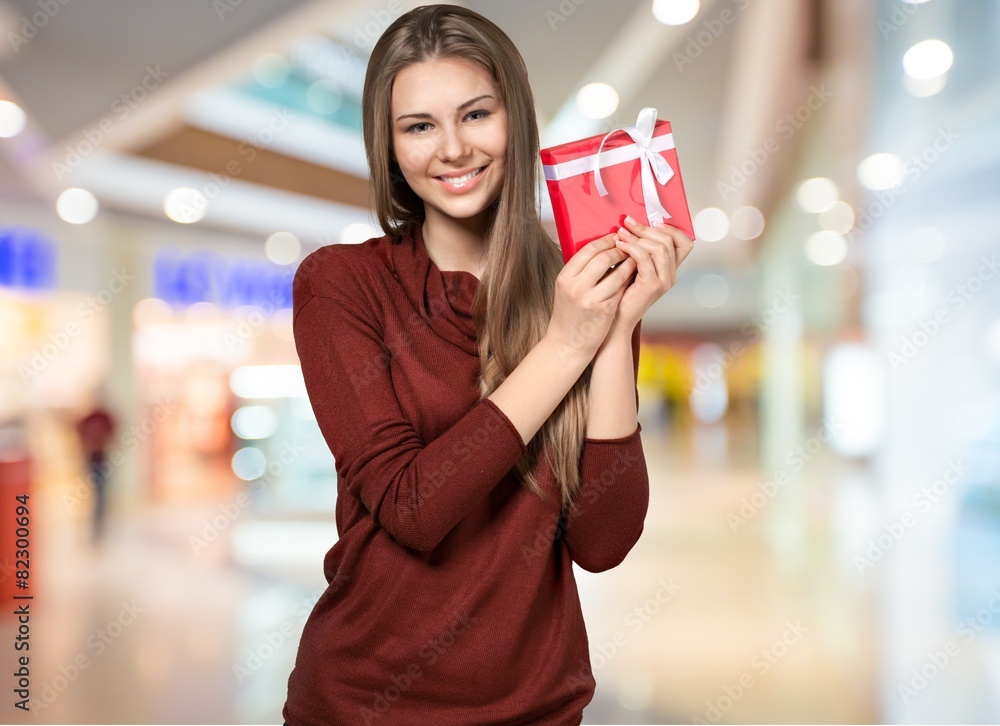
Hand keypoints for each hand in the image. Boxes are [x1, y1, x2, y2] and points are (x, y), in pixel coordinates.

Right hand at [546, 233, 636, 359]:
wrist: (567, 343)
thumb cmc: (568, 314)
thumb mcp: (567, 289)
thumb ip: (580, 270)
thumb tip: (602, 248)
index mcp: (564, 277)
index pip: (588, 250)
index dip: (605, 241)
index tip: (616, 237)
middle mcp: (575, 287)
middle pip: (603, 258)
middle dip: (619, 250)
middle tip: (628, 246)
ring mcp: (590, 299)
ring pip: (617, 273)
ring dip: (629, 263)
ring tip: (635, 258)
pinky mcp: (604, 310)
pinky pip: (622, 289)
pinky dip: (629, 280)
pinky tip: (633, 276)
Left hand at [607, 215, 694, 336]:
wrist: (616, 319)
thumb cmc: (621, 292)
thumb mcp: (633, 268)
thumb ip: (639, 251)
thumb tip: (631, 225)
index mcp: (670, 269)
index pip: (684, 242)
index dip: (670, 228)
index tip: (650, 221)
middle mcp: (671, 275)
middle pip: (669, 241)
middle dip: (646, 228)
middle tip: (627, 222)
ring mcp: (663, 281)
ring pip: (659, 248)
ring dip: (637, 236)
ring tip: (620, 233)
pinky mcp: (651, 286)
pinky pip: (644, 258)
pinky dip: (631, 248)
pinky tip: (619, 245)